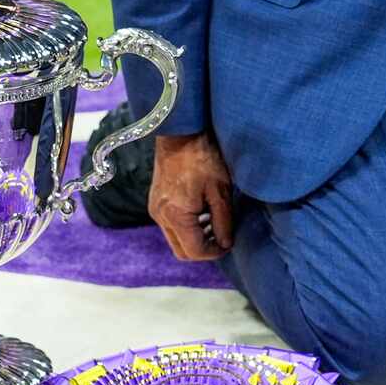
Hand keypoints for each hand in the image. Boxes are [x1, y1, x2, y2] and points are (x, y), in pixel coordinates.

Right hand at [148, 132, 234, 260]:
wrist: (180, 132)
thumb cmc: (204, 157)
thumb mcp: (220, 191)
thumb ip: (223, 222)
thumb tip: (226, 244)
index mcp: (176, 215)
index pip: (195, 251)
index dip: (215, 252)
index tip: (230, 243)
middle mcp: (161, 216)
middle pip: (182, 252)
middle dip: (204, 250)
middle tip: (222, 237)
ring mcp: (155, 209)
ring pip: (176, 240)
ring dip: (195, 238)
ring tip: (216, 224)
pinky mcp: (155, 202)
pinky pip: (171, 226)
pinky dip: (187, 227)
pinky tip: (203, 213)